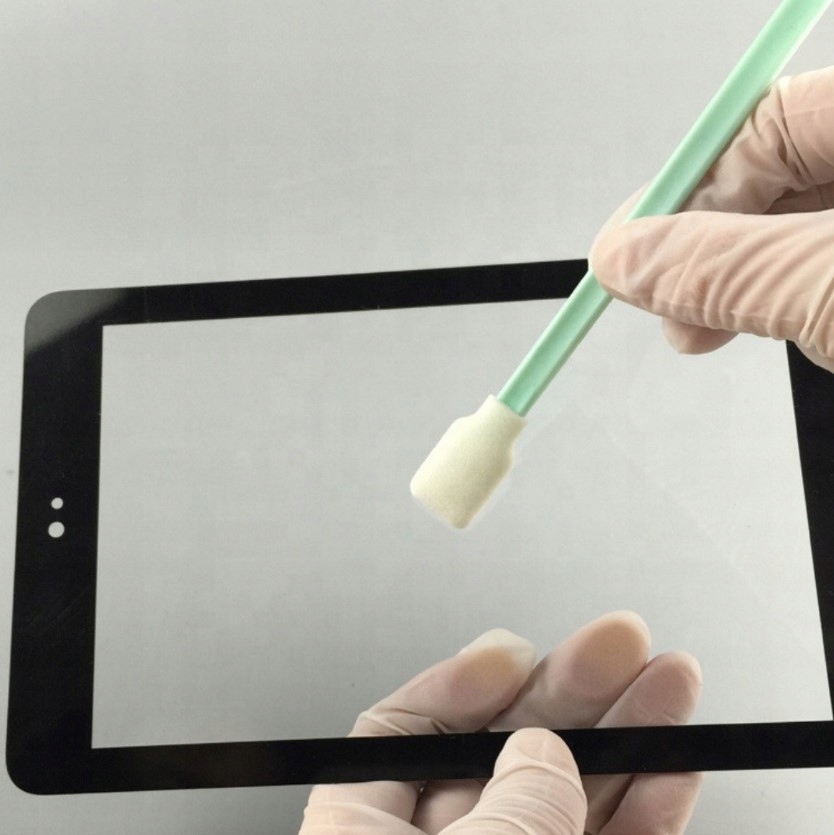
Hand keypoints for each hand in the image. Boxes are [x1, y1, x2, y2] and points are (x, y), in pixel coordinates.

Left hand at [300, 612, 701, 833]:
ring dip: (624, 737)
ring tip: (669, 680)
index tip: (513, 651)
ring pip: (563, 793)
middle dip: (569, 690)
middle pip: (502, 751)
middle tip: (621, 639)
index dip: (459, 683)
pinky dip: (643, 808)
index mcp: (367, 833)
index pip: (402, 735)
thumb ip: (504, 806)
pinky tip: (670, 764)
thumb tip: (542, 750)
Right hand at [589, 66, 833, 371]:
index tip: (625, 251)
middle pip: (772, 179)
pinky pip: (813, 272)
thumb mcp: (830, 287)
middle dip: (707, 248)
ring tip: (698, 331)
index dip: (684, 189)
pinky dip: (780, 305)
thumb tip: (623, 259)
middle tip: (664, 303)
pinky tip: (755, 327)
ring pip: (789, 232)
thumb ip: (726, 268)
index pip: (760, 126)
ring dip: (736, 286)